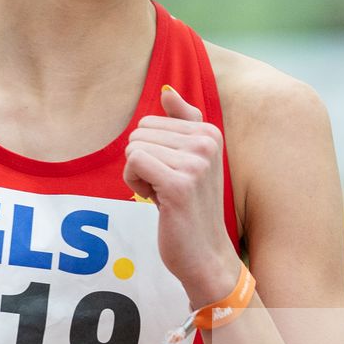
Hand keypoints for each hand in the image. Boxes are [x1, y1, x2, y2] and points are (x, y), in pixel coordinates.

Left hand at [123, 84, 242, 306]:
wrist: (205, 253)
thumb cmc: (191, 206)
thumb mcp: (191, 160)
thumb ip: (182, 122)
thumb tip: (166, 90)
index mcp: (209, 132)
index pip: (150, 121)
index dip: (151, 150)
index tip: (171, 174)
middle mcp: (206, 143)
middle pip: (139, 132)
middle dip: (142, 162)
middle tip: (165, 187)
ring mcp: (195, 164)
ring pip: (133, 148)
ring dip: (138, 175)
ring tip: (163, 195)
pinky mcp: (179, 186)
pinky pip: (134, 162)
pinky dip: (134, 183)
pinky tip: (155, 201)